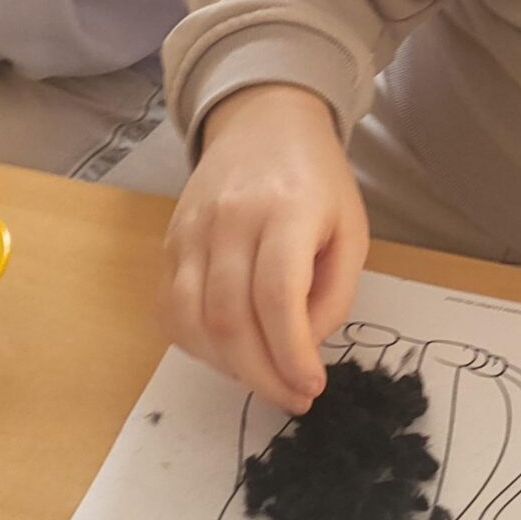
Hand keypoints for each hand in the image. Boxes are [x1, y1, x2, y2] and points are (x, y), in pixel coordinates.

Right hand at [163, 84, 369, 415]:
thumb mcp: (351, 230)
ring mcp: (191, 230)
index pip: (277, 297)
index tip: (311, 386)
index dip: (291, 353)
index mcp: (286, 211)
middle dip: (262, 374)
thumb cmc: (317, 181)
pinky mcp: (169, 242)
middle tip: (292, 398)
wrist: (263, 122)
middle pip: (229, 318)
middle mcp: (230, 219)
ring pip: (192, 320)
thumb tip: (303, 349)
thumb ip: (334, 294)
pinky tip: (229, 354)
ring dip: (227, 366)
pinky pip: (170, 309)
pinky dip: (196, 345)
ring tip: (263, 378)